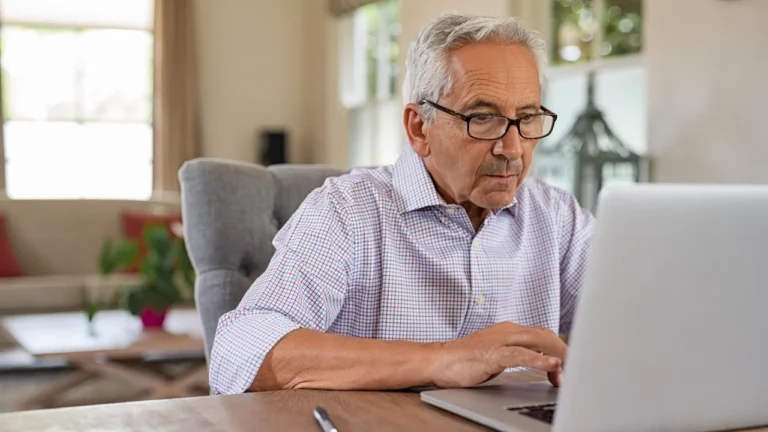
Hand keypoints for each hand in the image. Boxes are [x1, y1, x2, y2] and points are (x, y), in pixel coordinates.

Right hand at [428, 322, 566, 388]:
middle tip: (575, 370)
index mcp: (509, 330)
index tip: (570, 365)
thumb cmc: (465, 360)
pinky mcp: (492, 354)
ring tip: (569, 370)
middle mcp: (507, 331)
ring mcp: (500, 340)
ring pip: (538, 341)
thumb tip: (540, 365)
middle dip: (564, 351)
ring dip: (558, 356)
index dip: (560, 348)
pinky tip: (552, 366)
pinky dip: (539, 360)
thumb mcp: (497, 354)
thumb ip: (516, 355)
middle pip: (546, 335)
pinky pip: (520, 355)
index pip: (544, 334)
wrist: (438, 361)